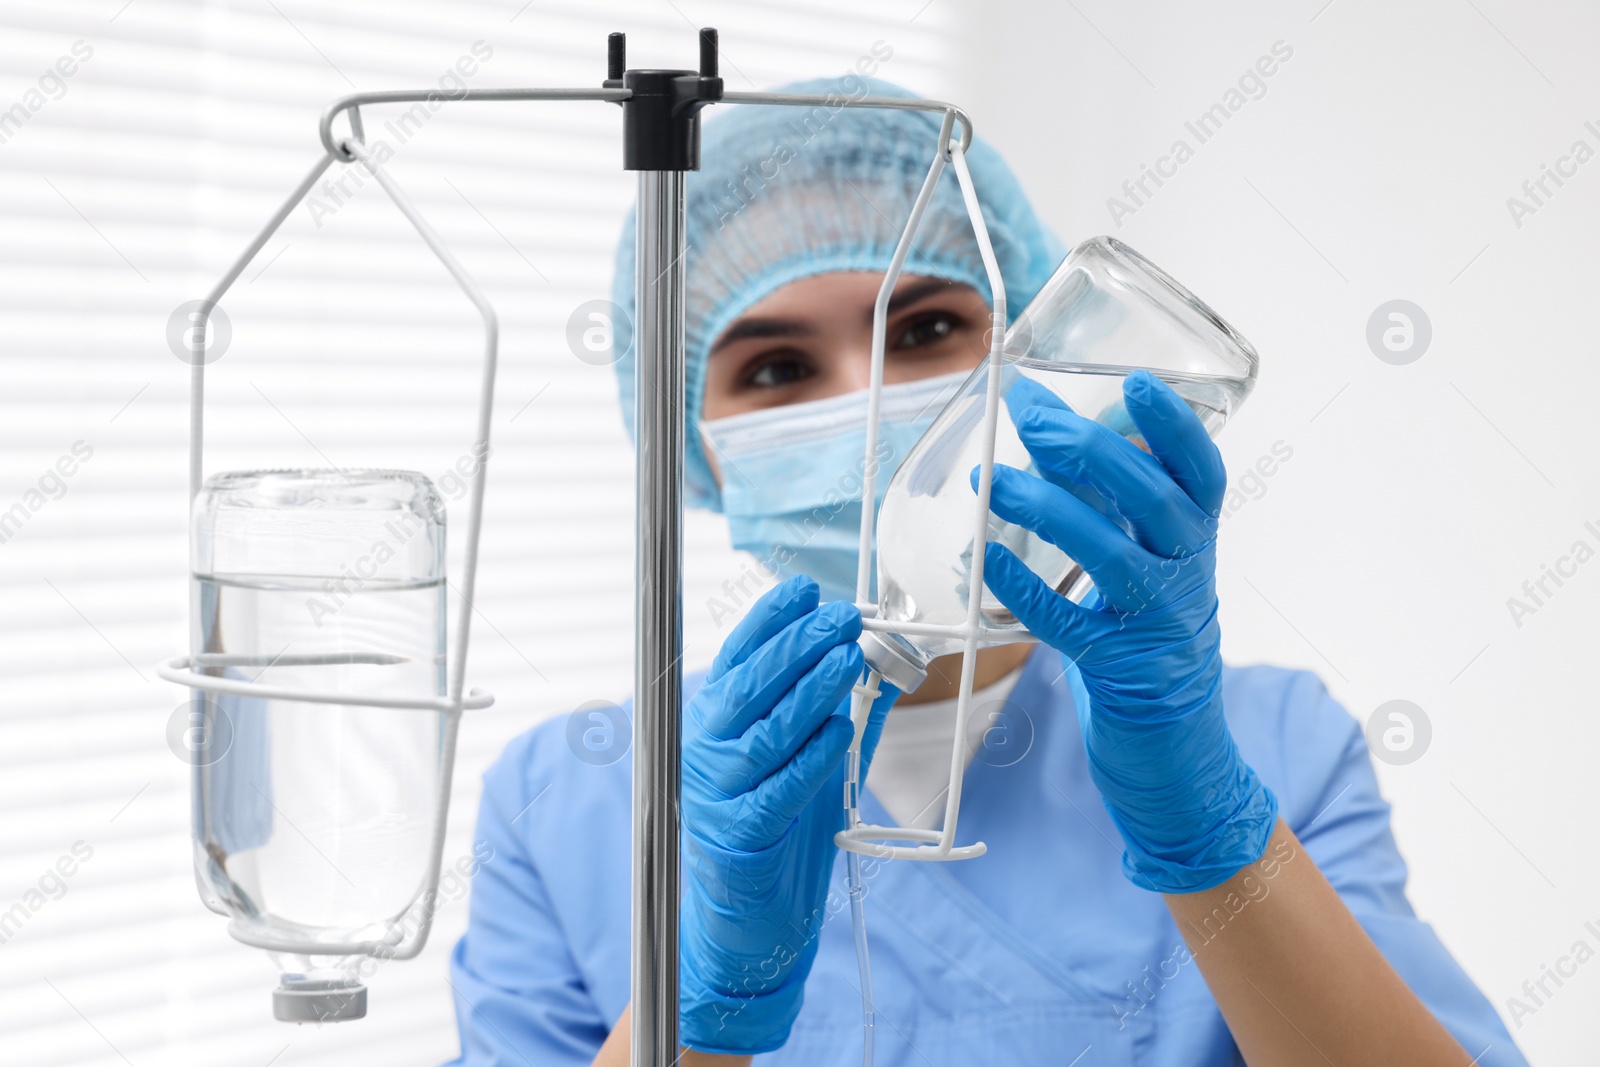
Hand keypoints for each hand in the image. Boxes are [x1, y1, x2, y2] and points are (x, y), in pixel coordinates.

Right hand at [679, 576, 896, 1052]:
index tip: (805, 588)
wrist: (744, 921)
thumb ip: (834, 712)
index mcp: (711, 723)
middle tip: (841, 616)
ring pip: (767, 731)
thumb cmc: (774, 829)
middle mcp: (704, 751)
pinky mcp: (741, 835)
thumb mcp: (801, 759)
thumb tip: (884, 663)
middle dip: (797, 645)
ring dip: (811, 691)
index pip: (734, 656)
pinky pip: (780, 787)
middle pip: (749, 686)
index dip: (768, 618)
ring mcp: (717, 793)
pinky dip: (813, 756)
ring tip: (848, 659)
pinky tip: (841, 730)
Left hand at [972, 369, 1276, 892]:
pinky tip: (990, 564)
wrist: (1180, 755)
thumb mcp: (1140, 568)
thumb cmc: (1147, 644)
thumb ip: (1107, 508)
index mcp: (1196, 546)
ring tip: (996, 481)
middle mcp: (1190, 579)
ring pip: (1113, 556)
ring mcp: (1160, 628)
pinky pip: (1071, 626)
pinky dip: (1029, 592)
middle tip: (1032, 418)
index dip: (1175, 428)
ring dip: (1052, 511)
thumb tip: (1046, 434)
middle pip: (1154, 501)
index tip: (1137, 381)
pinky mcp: (1124, 673)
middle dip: (1092, 451)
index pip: (1201, 475)